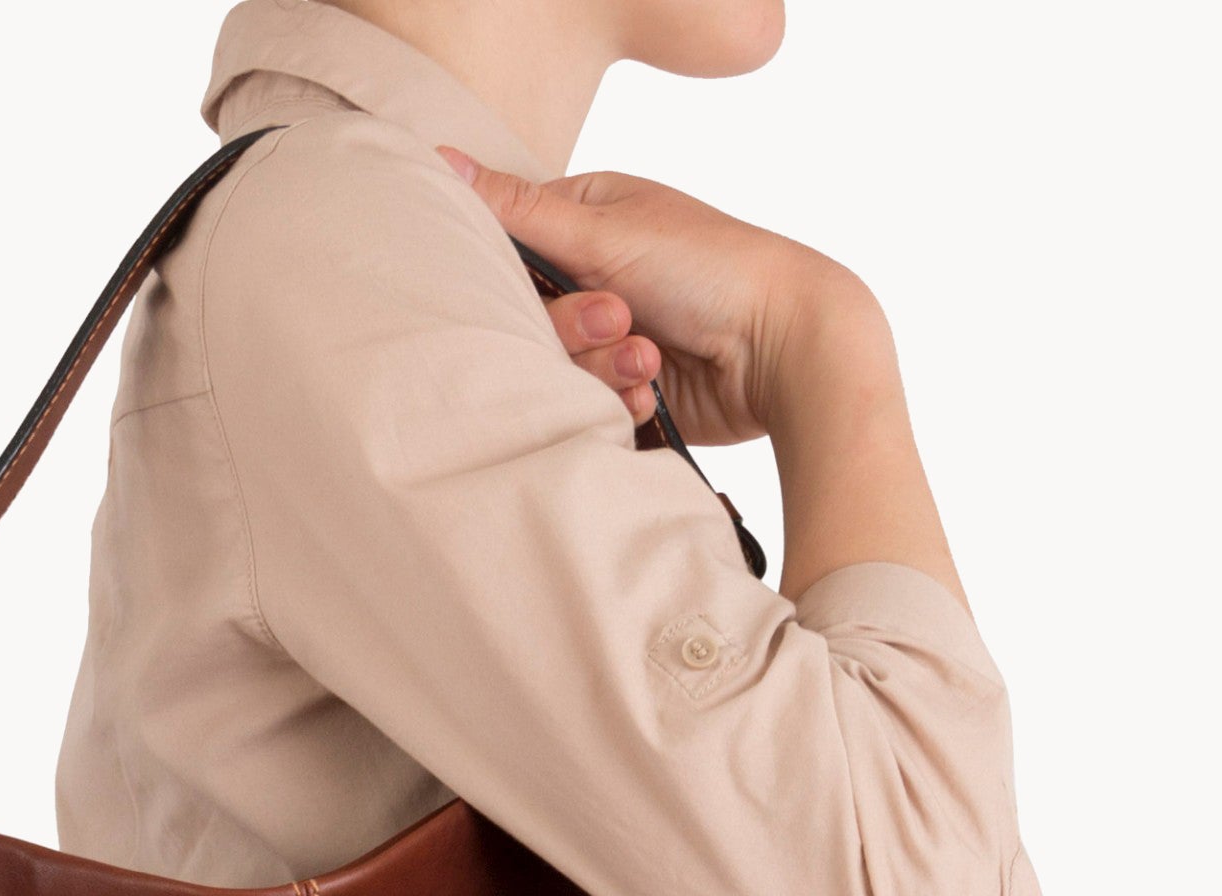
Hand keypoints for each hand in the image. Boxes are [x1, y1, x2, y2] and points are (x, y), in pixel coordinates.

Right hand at [441, 146, 875, 449]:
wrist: (781, 349)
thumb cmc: (710, 268)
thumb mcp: (605, 230)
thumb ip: (517, 210)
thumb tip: (440, 159)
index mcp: (586, 222)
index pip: (510, 251)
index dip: (514, 280)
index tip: (543, 286)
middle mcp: (596, 277)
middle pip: (532, 321)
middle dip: (573, 330)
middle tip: (620, 318)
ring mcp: (614, 337)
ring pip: (560, 372)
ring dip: (602, 370)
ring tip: (649, 356)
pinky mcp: (631, 391)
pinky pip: (591, 409)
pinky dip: (622, 403)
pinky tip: (657, 390)